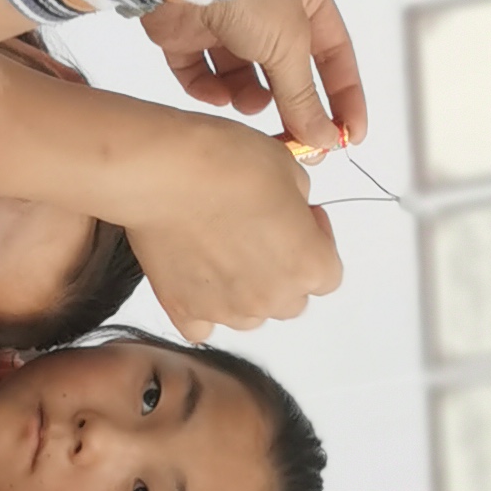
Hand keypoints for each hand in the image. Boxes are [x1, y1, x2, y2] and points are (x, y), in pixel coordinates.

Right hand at [129, 122, 342, 340]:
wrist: (161, 173)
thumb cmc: (223, 164)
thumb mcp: (286, 166)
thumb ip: (298, 198)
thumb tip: (290, 208)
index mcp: (308, 265)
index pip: (329, 275)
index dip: (317, 243)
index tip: (300, 221)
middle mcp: (271, 298)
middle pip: (291, 300)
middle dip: (283, 270)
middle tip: (261, 233)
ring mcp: (227, 310)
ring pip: (250, 315)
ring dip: (246, 290)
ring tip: (225, 250)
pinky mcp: (184, 311)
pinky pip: (201, 326)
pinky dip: (202, 307)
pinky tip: (197, 276)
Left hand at [141, 0, 367, 155]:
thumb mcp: (289, 46)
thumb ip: (304, 98)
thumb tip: (324, 140)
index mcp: (305, 2)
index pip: (333, 57)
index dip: (343, 98)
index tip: (349, 137)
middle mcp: (266, 12)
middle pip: (285, 73)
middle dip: (290, 109)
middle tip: (296, 145)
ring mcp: (224, 21)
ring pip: (240, 77)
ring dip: (247, 97)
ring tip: (250, 102)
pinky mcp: (185, 32)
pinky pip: (198, 72)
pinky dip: (207, 88)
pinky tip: (216, 94)